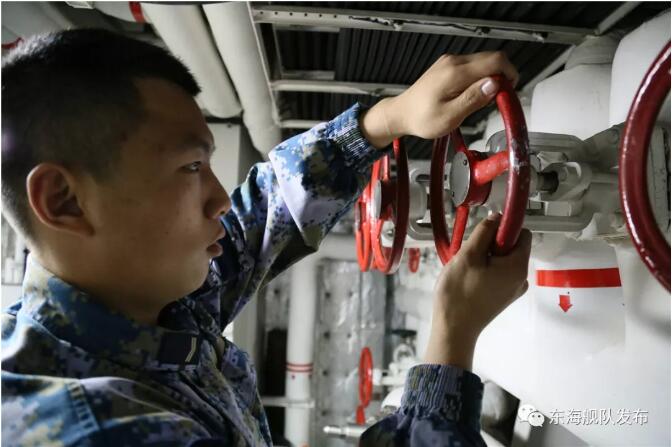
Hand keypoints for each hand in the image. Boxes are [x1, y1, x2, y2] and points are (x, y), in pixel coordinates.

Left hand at [360, 51, 518, 147]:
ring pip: (483, 62)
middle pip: (492, 59)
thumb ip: (474, 99)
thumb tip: (495, 84)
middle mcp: (453, 62)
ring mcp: (450, 62)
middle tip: (497, 99)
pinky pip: (472, 67)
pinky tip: (472, 95)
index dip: (509, 75)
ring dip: (490, 79)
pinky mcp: (448, 67)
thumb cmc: (421, 118)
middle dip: (501, 77)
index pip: (495, 61)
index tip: (509, 91)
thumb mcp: (450, 116)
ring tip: (481, 100)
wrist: (401, 114)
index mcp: (455, 73)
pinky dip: (479, 79)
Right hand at [424, 214, 531, 369]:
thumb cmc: (460, 292)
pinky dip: (485, 270)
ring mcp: (513, 289)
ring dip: (485, 257)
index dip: (504, 227)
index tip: (483, 233)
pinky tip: (468, 278)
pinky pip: (497, 274)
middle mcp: (521, 278)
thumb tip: (497, 217)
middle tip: (470, 253)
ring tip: (466, 268)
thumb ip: (484, 232)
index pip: (522, 233)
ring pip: (502, 260)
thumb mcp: (468, 255)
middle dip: (491, 244)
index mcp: (518, 266)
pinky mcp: (502, 297)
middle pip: (511, 247)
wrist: (453, 329)